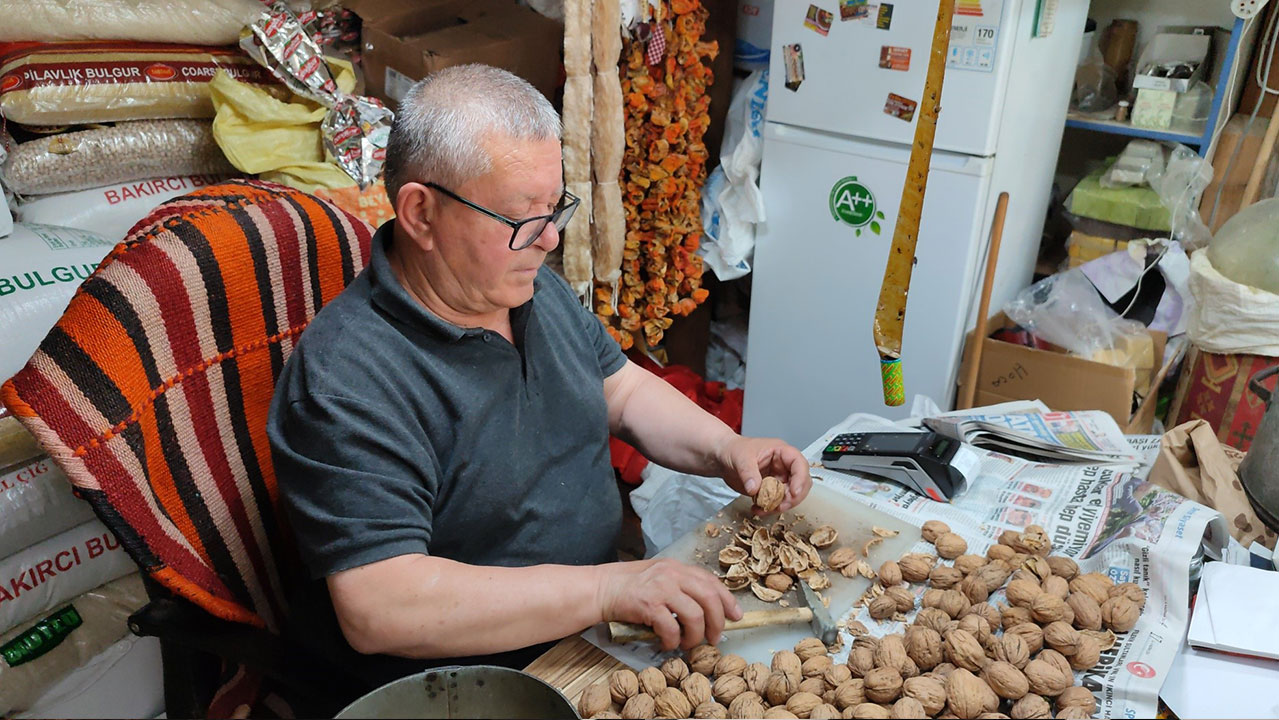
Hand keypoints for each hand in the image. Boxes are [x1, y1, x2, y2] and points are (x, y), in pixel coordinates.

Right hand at [595, 558, 742, 650]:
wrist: (600, 588)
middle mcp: (672, 574)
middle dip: (717, 622)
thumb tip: (704, 607)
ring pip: (695, 615)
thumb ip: (679, 586)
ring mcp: (661, 588)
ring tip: (688, 644)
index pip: (711, 581)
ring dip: (695, 635)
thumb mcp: (658, 576)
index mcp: (677, 567)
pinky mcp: (649, 605)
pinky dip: (673, 641)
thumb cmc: (628, 586)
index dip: (728, 600)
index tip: (736, 616)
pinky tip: (667, 644)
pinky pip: (672, 628)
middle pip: (710, 598)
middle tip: (714, 638)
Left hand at [714, 435, 811, 513]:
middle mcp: (784, 466)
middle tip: (780, 505)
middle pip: (801, 483)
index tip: (794, 492)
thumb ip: (748, 472)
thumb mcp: (740, 457)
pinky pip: (777, 502)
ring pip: (790, 496)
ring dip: (781, 505)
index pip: (799, 464)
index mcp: (781, 452)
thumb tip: (755, 488)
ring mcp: (778, 479)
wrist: (723, 458)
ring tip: (764, 508)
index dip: (801, 479)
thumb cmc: (734, 449)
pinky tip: (757, 509)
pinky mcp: (771, 490)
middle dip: (793, 497)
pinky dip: (770, 508)